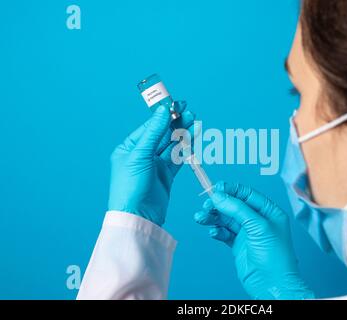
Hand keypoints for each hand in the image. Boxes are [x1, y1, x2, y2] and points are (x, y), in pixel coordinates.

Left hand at [108, 102, 194, 225]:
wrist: (138, 216)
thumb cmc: (130, 187)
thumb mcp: (140, 155)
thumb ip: (154, 132)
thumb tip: (162, 111)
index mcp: (129, 148)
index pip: (149, 126)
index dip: (163, 115)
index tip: (176, 104)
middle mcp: (142, 155)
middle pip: (162, 134)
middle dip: (176, 122)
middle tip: (189, 112)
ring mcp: (155, 165)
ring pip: (172, 145)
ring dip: (183, 133)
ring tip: (195, 121)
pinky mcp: (166, 176)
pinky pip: (178, 157)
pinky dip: (186, 147)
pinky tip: (193, 137)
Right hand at [194, 181, 314, 299]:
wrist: (272, 285)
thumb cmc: (275, 257)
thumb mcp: (258, 226)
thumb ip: (237, 209)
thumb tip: (219, 195)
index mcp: (269, 211)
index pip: (247, 194)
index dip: (231, 189)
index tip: (215, 188)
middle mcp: (258, 220)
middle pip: (233, 205)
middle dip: (218, 204)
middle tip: (206, 205)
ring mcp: (248, 232)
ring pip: (226, 219)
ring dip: (213, 217)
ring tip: (201, 218)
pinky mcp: (239, 244)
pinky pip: (224, 232)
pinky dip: (217, 231)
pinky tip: (213, 232)